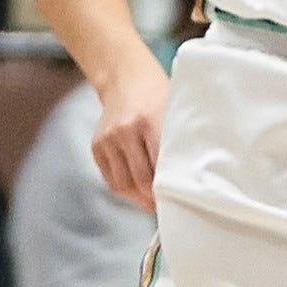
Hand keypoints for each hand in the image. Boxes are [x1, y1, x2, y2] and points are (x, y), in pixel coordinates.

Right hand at [92, 51, 171, 211]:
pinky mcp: (97, 146)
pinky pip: (109, 178)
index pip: (159, 164)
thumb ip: (178, 140)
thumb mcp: (173, 110)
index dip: (168, 186)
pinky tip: (136, 192)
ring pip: (122, 183)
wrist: (126, 79)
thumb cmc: (159, 97)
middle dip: (152, 197)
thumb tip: (189, 175)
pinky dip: (123, 189)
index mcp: (150, 120)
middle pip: (139, 178)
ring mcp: (108, 139)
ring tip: (151, 202)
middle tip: (166, 207)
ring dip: (137, 198)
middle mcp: (125, 131)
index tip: (178, 200)